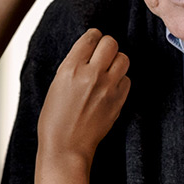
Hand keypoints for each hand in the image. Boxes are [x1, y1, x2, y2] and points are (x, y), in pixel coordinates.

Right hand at [37, 29, 129, 166]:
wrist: (66, 147)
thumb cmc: (55, 120)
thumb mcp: (56, 85)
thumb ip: (73, 67)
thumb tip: (87, 54)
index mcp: (70, 68)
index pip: (91, 37)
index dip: (94, 37)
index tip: (94, 41)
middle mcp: (91, 74)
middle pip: (111, 43)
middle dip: (107, 46)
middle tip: (102, 55)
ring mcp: (108, 87)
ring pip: (123, 58)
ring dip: (117, 61)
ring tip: (109, 70)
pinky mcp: (119, 101)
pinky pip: (127, 79)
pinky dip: (121, 80)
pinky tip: (111, 87)